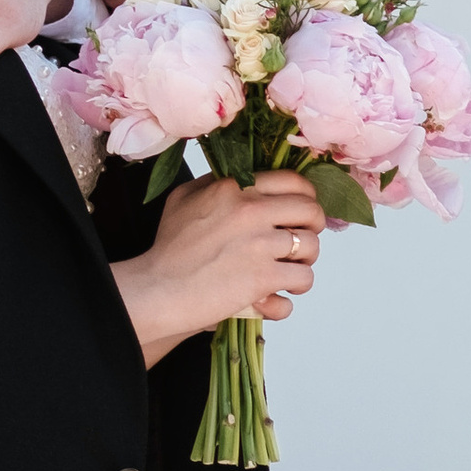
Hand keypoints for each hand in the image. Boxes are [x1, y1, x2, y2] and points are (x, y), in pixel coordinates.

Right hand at [114, 171, 326, 370]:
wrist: (158, 289)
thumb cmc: (168, 249)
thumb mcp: (183, 199)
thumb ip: (214, 183)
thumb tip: (238, 178)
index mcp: (236, 187)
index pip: (294, 181)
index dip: (307, 197)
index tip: (301, 211)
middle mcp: (252, 210)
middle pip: (311, 211)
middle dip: (312, 227)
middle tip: (300, 241)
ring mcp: (261, 244)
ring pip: (311, 247)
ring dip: (305, 260)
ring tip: (290, 270)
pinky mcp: (265, 276)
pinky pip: (303, 278)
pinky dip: (295, 288)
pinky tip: (281, 292)